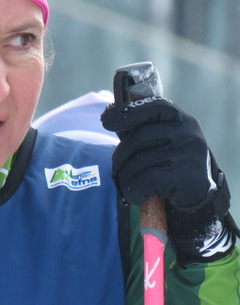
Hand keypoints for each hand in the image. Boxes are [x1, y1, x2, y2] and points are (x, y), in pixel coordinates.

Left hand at [101, 97, 234, 262]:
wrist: (197, 197)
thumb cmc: (169, 164)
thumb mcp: (160, 141)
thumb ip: (140, 128)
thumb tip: (110, 115)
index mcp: (180, 119)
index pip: (152, 107)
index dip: (126, 113)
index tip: (106, 120)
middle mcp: (188, 133)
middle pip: (138, 138)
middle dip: (120, 155)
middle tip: (116, 168)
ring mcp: (190, 155)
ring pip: (138, 162)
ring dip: (126, 177)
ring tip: (129, 185)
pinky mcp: (187, 177)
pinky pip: (145, 181)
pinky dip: (133, 191)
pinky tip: (137, 196)